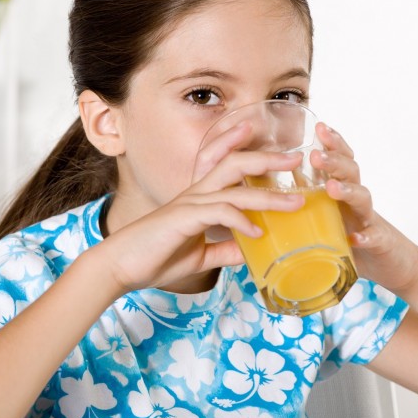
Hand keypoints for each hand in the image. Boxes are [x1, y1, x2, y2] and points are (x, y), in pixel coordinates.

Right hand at [99, 121, 304, 292]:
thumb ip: (226, 249)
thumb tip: (252, 250)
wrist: (120, 268)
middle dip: (267, 158)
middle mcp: (196, 194)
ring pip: (235, 188)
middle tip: (297, 157)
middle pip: (236, 164)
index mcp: (200, 199)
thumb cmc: (155, 260)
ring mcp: (190, 204)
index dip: (250, 152)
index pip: (228, 166)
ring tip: (295, 202)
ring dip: (268, 195)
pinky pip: (219, 212)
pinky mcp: (183, 218)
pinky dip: (242, 221)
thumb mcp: (200, 257)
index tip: (278, 149)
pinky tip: (257, 232)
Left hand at [315, 122, 417, 293]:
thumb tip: (275, 189)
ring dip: (348, 191)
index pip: (342, 160)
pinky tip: (356, 237)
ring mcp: (369, 221)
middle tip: (315, 155)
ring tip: (332, 188)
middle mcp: (357, 201)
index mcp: (344, 191)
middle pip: (350, 173)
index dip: (333, 143)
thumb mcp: (331, 216)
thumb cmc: (354, 236)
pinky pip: (374, 237)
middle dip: (334, 161)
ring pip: (363, 199)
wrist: (393, 264)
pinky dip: (366, 236)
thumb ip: (311, 200)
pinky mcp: (380, 243)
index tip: (320, 127)